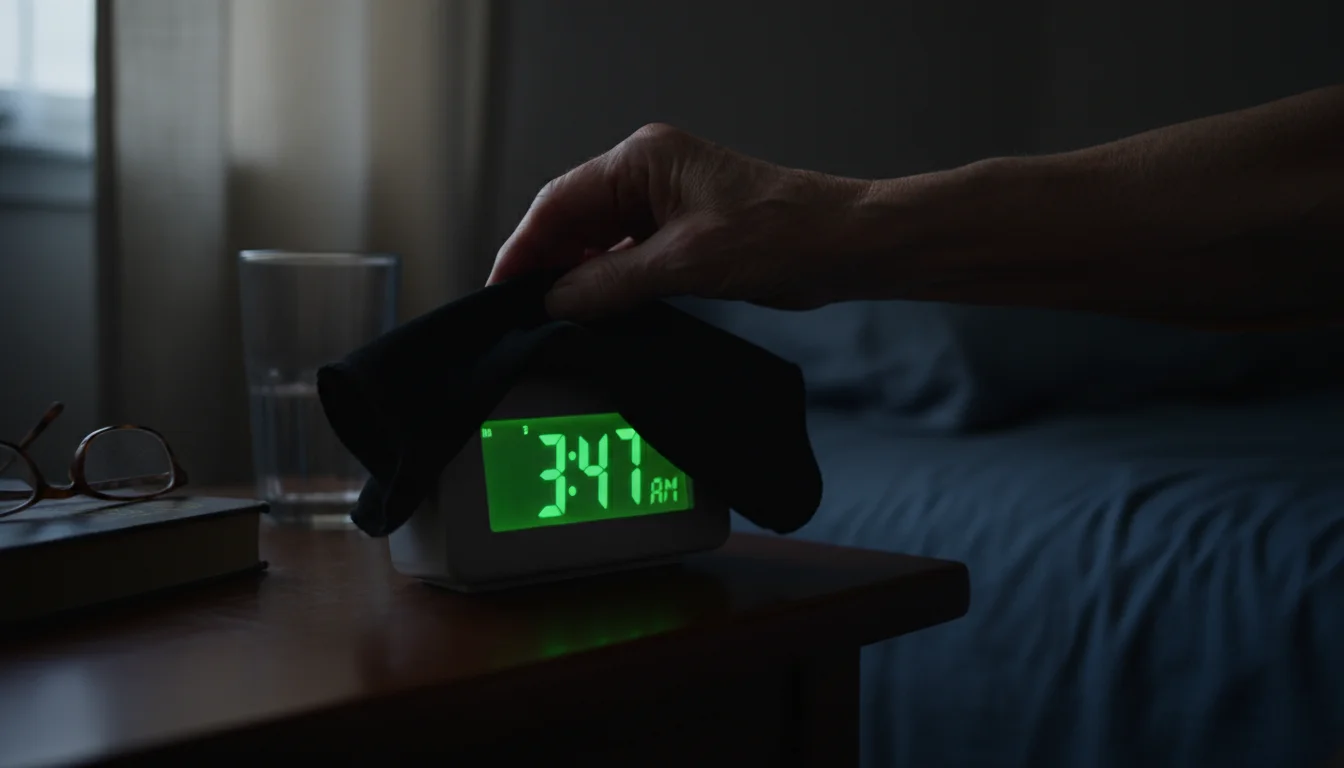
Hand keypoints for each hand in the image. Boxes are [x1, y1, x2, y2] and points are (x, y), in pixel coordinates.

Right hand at [488, 124, 871, 319]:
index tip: (501, 290)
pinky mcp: (683, 234)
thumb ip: (612, 284)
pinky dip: (608, 285)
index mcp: (643, 161)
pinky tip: (597, 313)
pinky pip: (627, 258)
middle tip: (521, 313)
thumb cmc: (780, 234)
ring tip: (553, 318)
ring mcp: (666, 204)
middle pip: (573, 221)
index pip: (559, 202)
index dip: (524, 248)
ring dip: (577, 278)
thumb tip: (556, 301)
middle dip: (546, 265)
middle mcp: (648, 175)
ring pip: (598, 243)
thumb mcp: (686, 262)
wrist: (843, 246)